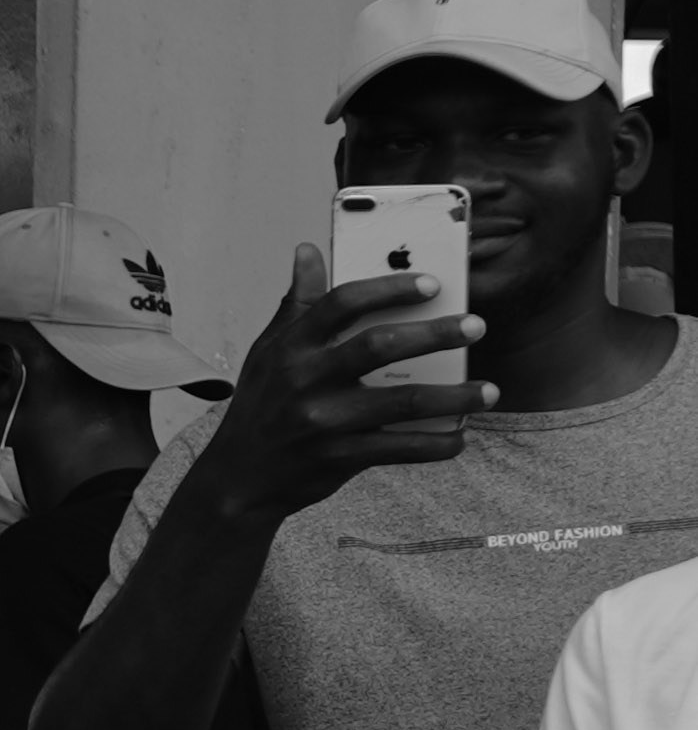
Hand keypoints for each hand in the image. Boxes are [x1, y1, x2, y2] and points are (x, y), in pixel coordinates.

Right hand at [190, 251, 488, 523]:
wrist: (240, 477)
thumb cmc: (262, 406)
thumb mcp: (268, 351)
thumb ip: (297, 304)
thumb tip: (308, 252)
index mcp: (291, 348)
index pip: (341, 303)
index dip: (389, 289)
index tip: (432, 284)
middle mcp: (305, 380)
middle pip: (379, 346)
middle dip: (435, 334)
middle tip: (476, 326)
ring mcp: (322, 421)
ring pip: (402, 402)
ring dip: (453, 396)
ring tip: (489, 390)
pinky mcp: (338, 457)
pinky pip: (400, 449)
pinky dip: (436, 444)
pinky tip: (459, 437)